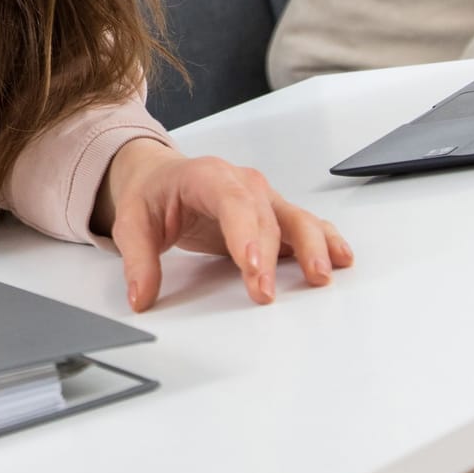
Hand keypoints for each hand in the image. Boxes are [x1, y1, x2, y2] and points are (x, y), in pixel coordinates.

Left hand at [97, 141, 354, 310]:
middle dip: (270, 256)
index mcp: (208, 176)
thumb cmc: (154, 194)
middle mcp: (243, 184)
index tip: (250, 268)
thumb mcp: (133, 222)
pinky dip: (325, 241)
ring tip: (321, 276)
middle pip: (266, 216)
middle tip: (265, 294)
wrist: (162, 177)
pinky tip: (340, 259)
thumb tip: (141, 296)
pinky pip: (306, 226)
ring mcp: (264, 199)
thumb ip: (137, 260)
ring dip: (312, 247)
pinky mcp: (275, 217)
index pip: (231, 201)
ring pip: (296, 219)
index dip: (244, 234)